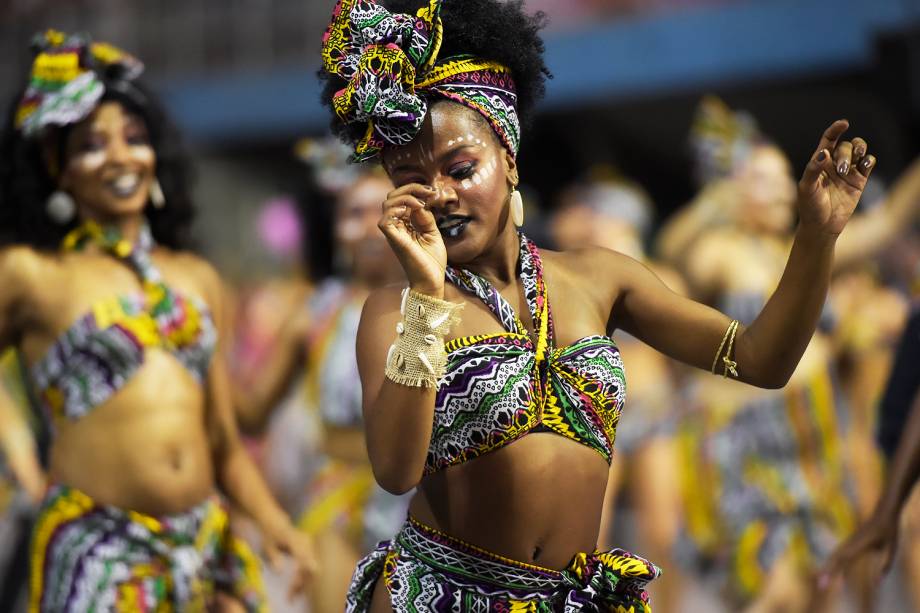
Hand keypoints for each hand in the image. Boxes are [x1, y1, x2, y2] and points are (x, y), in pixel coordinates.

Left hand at [261, 518, 316, 599]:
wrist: (276, 524)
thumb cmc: (270, 536)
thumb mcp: (267, 547)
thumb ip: (274, 558)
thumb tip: (280, 572)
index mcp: (294, 539)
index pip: (302, 558)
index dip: (301, 573)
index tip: (295, 587)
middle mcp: (305, 542)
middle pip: (309, 566)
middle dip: (301, 583)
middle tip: (290, 597)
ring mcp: (310, 546)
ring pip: (311, 569)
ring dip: (303, 583)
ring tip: (291, 596)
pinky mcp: (311, 551)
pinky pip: (310, 568)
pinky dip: (303, 579)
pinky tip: (295, 590)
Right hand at [378, 184, 446, 295]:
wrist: (432, 281)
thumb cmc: (432, 261)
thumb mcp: (433, 233)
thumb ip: (425, 217)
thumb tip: (420, 202)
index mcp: (405, 223)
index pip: (402, 198)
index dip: (416, 190)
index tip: (433, 192)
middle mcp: (397, 226)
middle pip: (392, 196)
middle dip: (410, 188)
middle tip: (428, 192)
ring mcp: (394, 233)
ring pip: (387, 204)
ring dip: (405, 196)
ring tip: (421, 202)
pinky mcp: (393, 240)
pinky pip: (384, 220)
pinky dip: (397, 209)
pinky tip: (414, 209)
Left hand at [797, 120, 875, 235]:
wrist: (821, 226)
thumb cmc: (809, 207)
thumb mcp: (806, 188)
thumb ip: (813, 169)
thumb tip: (824, 153)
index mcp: (819, 162)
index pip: (828, 140)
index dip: (835, 129)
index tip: (843, 123)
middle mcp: (834, 164)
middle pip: (845, 146)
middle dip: (845, 154)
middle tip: (841, 170)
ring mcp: (847, 171)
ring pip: (858, 149)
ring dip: (860, 149)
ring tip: (859, 158)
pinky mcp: (859, 180)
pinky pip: (868, 163)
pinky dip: (869, 160)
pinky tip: (864, 165)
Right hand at [818, 510, 898, 590]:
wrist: (883, 513)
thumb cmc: (889, 531)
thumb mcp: (892, 549)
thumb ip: (885, 566)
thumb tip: (878, 583)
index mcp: (860, 545)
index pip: (845, 561)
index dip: (835, 572)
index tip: (829, 581)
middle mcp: (851, 544)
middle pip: (835, 560)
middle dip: (827, 572)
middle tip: (820, 586)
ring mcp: (849, 542)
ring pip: (835, 556)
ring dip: (827, 568)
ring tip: (821, 580)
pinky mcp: (850, 542)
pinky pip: (838, 554)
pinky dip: (832, 563)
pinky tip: (829, 570)